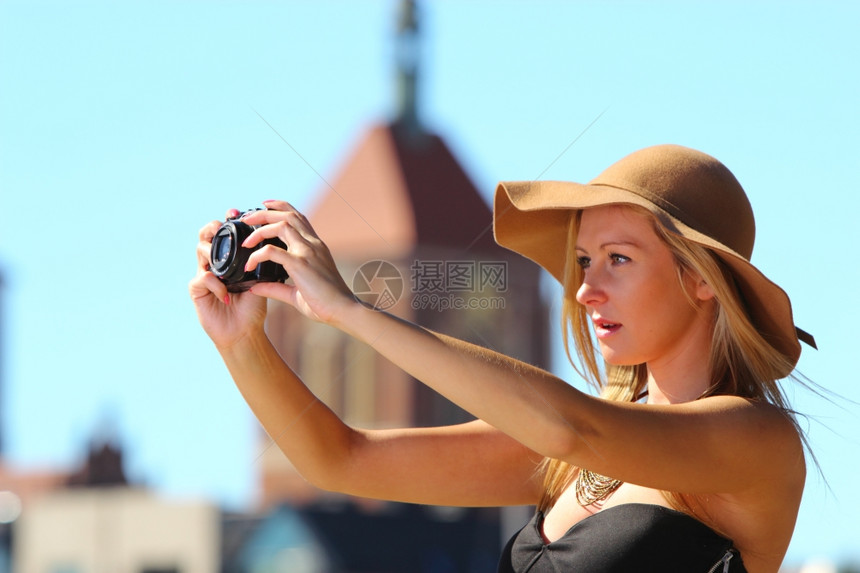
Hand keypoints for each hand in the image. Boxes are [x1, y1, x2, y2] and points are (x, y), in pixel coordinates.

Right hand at [189, 209, 267, 348]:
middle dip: (211, 227)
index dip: (227, 220)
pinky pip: (203, 278)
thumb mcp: (262, 279)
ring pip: (199, 250)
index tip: (236, 212)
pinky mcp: (196, 290)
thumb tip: (275, 237)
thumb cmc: (253, 306)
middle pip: (205, 235)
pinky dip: (216, 285)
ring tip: (224, 264)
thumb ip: (264, 260)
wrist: (245, 332)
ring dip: (212, 252)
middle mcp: (214, 263)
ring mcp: (203, 274)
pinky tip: (228, 295)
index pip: (224, 233)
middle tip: (220, 226)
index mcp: (229, 258)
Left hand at [239, 200, 358, 324]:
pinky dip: (257, 255)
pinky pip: (272, 252)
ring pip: (281, 225)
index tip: (264, 206)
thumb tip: (254, 287)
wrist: (343, 310)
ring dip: (260, 227)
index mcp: (316, 246)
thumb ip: (275, 288)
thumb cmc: (326, 304)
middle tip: (247, 218)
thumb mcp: (296, 294)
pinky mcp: (300, 264)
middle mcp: (313, 244)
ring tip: (246, 239)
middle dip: (264, 212)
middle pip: (288, 214)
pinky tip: (250, 266)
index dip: (280, 207)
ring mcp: (308, 251)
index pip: (298, 217)